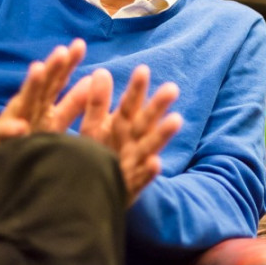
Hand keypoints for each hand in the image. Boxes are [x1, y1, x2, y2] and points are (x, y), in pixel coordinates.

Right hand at [0, 39, 91, 146]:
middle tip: (62, 52)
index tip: (80, 45)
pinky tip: (20, 127)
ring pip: (22, 103)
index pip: (57, 81)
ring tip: (38, 69)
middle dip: (51, 69)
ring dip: (30, 87)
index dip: (68, 63)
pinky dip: (11, 130)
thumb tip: (92, 79)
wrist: (4, 173)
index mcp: (42, 103)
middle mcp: (27, 109)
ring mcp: (10, 123)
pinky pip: (4, 136)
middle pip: (41, 86)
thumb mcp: (56, 123)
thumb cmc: (30, 143)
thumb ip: (73, 104)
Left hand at [79, 65, 181, 205]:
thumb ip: (98, 103)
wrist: (89, 194)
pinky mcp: (130, 188)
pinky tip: (155, 163)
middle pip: (145, 122)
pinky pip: (140, 180)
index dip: (136, 89)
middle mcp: (132, 143)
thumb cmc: (93, 156)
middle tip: (172, 88)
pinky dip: (148, 172)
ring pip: (149, 147)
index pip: (131, 104)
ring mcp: (134, 165)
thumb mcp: (93, 128)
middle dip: (158, 106)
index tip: (143, 69)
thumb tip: (102, 71)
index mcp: (122, 126)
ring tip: (176, 120)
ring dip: (162, 134)